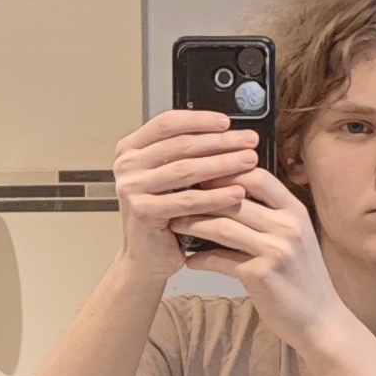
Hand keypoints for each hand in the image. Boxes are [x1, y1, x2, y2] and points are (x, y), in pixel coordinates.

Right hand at [113, 109, 263, 277]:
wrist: (147, 256)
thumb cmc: (163, 214)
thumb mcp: (171, 177)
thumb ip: (186, 154)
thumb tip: (229, 134)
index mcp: (131, 149)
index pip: (166, 123)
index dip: (199, 119)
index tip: (227, 121)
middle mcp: (127, 166)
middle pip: (180, 145)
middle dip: (220, 141)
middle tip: (248, 141)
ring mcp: (132, 188)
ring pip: (186, 170)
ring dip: (222, 164)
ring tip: (249, 161)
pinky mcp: (143, 212)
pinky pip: (188, 200)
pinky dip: (216, 196)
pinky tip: (237, 193)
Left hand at [185, 165, 345, 351]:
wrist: (319, 319)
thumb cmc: (303, 276)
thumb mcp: (297, 238)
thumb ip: (273, 216)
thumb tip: (231, 194)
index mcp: (296, 212)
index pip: (258, 177)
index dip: (227, 172)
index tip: (202, 176)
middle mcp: (288, 227)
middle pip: (234, 200)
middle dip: (200, 198)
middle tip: (176, 198)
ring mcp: (275, 251)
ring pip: (222, 227)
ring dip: (192, 225)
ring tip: (174, 225)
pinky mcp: (260, 275)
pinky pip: (220, 260)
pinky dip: (200, 259)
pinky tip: (190, 260)